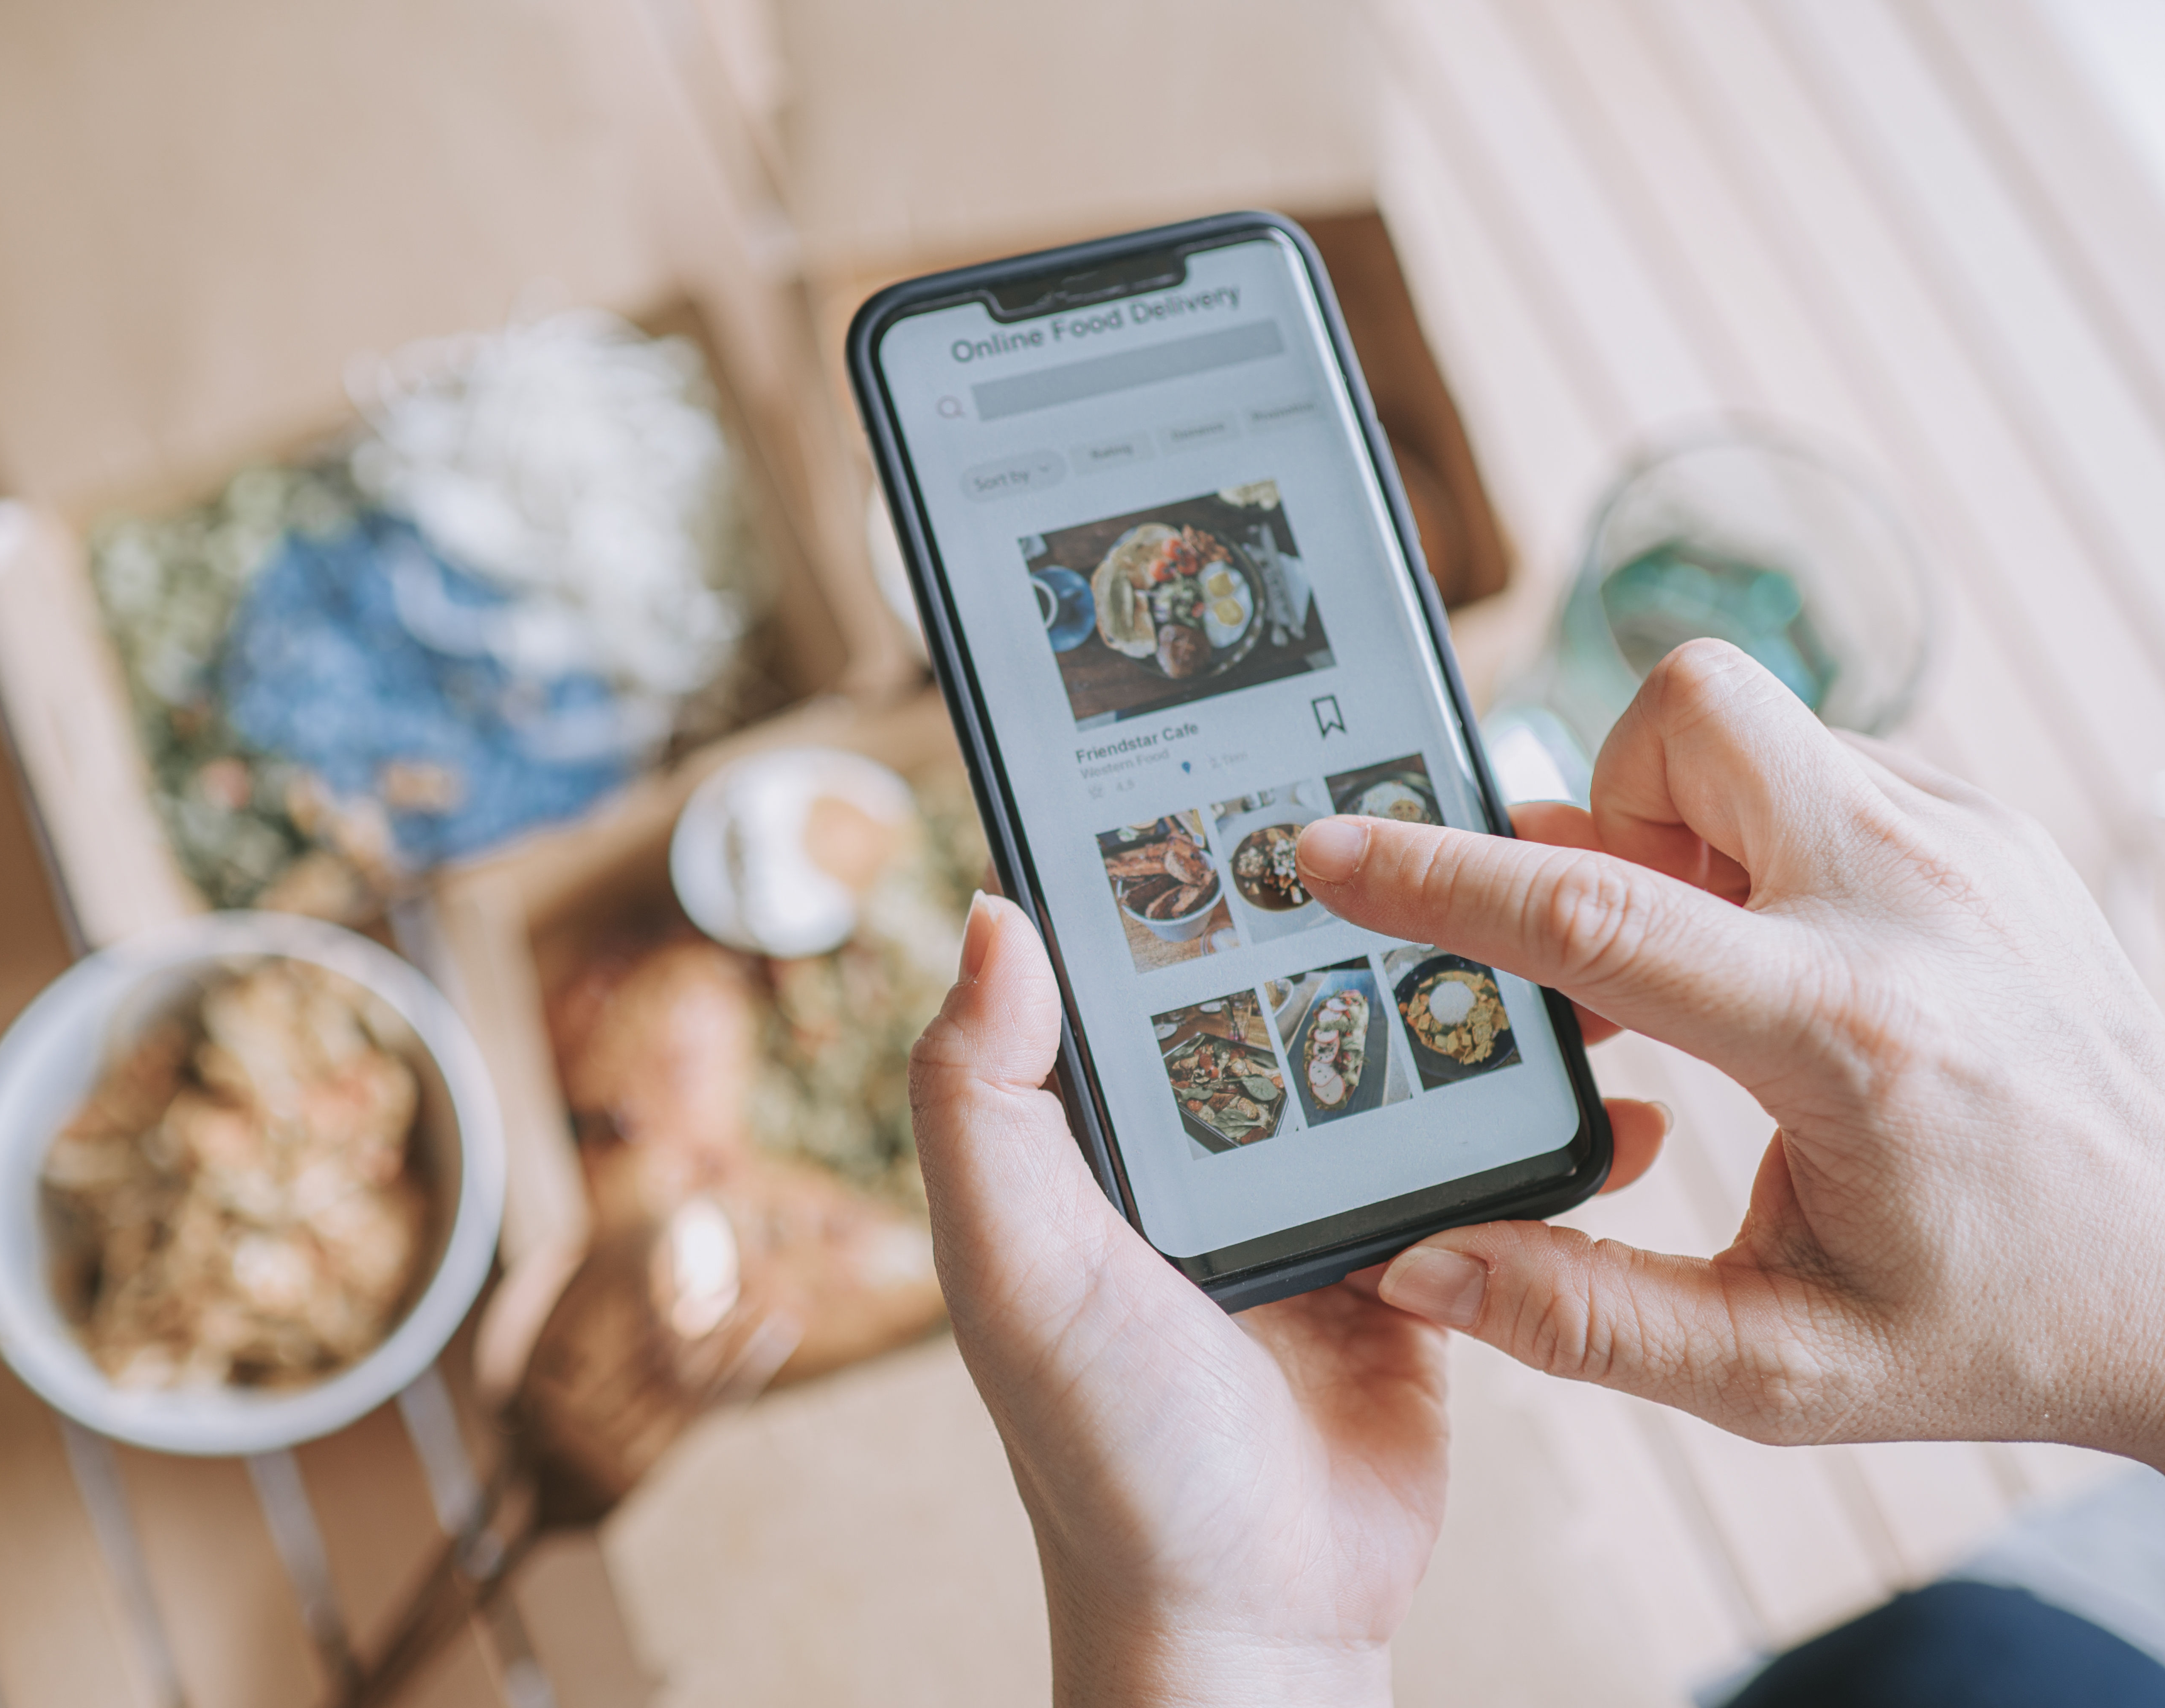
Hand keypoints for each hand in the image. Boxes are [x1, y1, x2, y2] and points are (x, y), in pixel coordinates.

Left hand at [907, 893, 1669, 1704]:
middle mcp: (1207, 1146)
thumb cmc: (1109, 1450)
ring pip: (1398, 1061)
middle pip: (1289, 990)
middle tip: (1456, 814)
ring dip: (1472, 1004)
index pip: (1141, 961)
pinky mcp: (1414, 1259)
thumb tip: (997, 914)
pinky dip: (1546, 1130)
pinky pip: (1482, 1167)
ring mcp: (1316, 1198)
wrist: (1251, 1615)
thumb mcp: (1012, 1264)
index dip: (1186, 864)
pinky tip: (1611, 1091)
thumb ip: (981, 1098)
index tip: (1258, 762)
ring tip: (1554, 928)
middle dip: (1367, 914)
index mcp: (1106, 1127)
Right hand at [1293, 640, 2164, 1466]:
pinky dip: (1764, 833)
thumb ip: (1586, 1321)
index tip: (1332, 852)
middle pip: (1688, 719)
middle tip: (1622, 932)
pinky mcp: (1991, 833)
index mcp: (1848, 1035)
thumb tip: (1422, 1269)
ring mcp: (1967, 846)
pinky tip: (1789, 952)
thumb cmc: (2002, 1320)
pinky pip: (1824, 762)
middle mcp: (1915, 903)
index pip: (1595, 915)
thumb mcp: (1784, 1368)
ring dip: (1684, 825)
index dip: (1436, 879)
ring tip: (1713, 965)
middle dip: (1604, 800)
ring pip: (1754, 726)